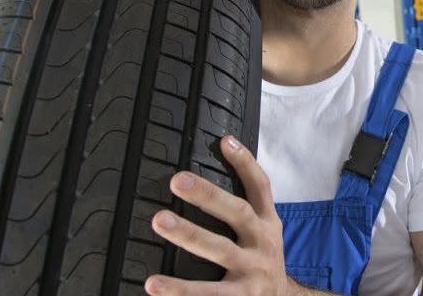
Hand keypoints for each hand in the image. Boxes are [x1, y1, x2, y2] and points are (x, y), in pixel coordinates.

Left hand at [145, 136, 299, 295]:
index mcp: (267, 224)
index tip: (224, 142)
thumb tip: (210, 176)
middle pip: (237, 213)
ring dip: (188, 234)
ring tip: (158, 221)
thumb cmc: (263, 264)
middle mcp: (263, 244)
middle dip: (208, 195)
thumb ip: (246, 209)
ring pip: (220, 250)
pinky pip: (208, 294)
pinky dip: (180, 290)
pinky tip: (154, 285)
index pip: (260, 187)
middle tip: (178, 181)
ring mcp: (252, 272)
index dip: (245, 163)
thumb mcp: (264, 234)